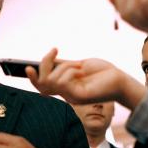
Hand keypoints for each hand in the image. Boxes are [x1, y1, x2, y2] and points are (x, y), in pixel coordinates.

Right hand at [27, 49, 145, 109]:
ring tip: (79, 65)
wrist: (120, 80)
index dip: (32, 78)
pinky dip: (69, 71)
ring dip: (64, 67)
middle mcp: (66, 93)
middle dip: (44, 64)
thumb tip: (52, 63)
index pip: (43, 86)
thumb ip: (65, 66)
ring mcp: (71, 96)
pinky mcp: (78, 97)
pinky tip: (81, 70)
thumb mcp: (80, 65)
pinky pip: (63, 83)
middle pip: (42, 83)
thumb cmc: (103, 72)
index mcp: (66, 86)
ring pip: (52, 80)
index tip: (27, 66)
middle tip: (55, 50)